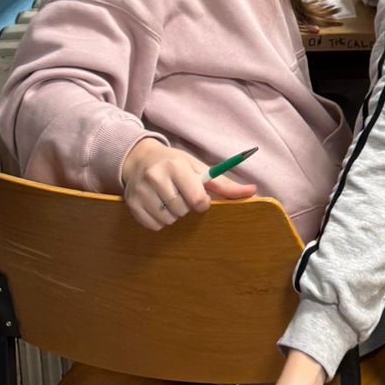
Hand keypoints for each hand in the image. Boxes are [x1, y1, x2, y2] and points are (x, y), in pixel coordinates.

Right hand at [120, 138, 255, 231]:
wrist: (140, 159)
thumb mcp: (199, 168)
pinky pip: (153, 225)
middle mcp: (156, 177)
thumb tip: (253, 191)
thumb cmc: (176, 164)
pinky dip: (159, 221)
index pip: (197, 198)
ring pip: (168, 219)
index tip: (200, 198)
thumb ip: (225, 183)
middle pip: (182, 211)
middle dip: (186, 207)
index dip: (202, 203)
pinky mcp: (131, 204)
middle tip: (181, 195)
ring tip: (170, 200)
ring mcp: (141, 191)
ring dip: (173, 215)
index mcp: (177, 166)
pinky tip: (159, 207)